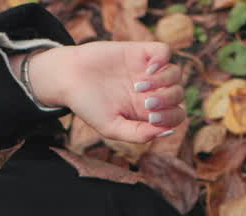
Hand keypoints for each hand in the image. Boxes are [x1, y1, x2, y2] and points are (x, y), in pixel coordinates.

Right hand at [28, 42, 184, 143]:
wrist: (68, 78)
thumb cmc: (87, 106)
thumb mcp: (111, 127)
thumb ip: (138, 134)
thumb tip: (166, 132)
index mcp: (146, 111)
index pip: (175, 115)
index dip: (170, 117)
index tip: (152, 117)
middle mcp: (151, 90)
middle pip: (177, 95)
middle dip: (166, 100)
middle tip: (146, 101)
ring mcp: (147, 70)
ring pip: (175, 74)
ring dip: (163, 81)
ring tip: (139, 86)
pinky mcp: (140, 52)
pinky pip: (164, 51)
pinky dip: (162, 60)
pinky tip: (148, 68)